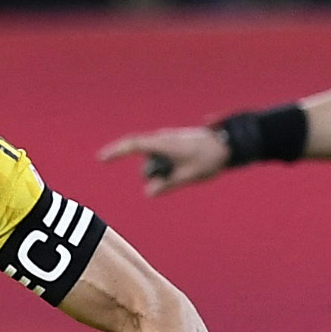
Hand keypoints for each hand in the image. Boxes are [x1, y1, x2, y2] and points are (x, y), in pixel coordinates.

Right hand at [101, 125, 227, 194]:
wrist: (229, 142)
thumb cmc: (209, 158)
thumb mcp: (188, 176)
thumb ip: (167, 185)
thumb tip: (148, 192)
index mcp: (164, 143)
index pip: (133, 145)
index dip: (116, 152)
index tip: (101, 159)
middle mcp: (162, 139)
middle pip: (146, 163)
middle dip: (155, 175)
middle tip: (178, 178)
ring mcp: (167, 140)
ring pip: (155, 163)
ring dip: (164, 172)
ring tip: (187, 171)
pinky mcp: (173, 144)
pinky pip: (163, 159)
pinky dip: (168, 168)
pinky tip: (186, 168)